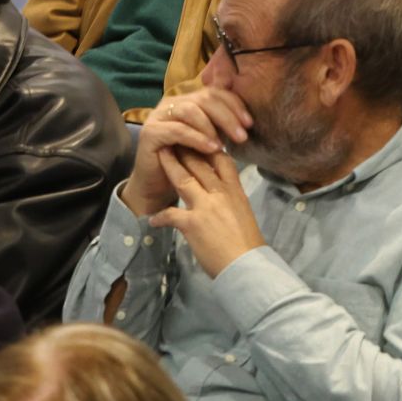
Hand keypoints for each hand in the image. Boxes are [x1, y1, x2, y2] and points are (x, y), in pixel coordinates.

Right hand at [119, 88, 253, 217]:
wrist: (158, 185)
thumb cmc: (186, 162)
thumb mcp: (209, 140)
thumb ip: (222, 126)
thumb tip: (248, 119)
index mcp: (189, 99)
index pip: (215, 92)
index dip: (235, 105)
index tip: (250, 123)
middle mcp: (172, 102)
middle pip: (205, 98)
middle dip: (227, 116)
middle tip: (242, 135)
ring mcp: (158, 115)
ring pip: (191, 110)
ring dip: (212, 126)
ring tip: (224, 145)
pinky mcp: (150, 132)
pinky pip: (177, 130)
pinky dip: (197, 138)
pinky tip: (211, 148)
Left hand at [151, 148, 267, 277]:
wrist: (247, 264)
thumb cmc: (248, 243)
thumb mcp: (244, 213)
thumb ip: (232, 200)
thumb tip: (223, 198)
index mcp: (236, 191)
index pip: (222, 160)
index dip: (209, 147)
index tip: (200, 136)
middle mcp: (220, 194)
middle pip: (200, 164)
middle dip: (186, 148)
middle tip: (174, 136)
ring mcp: (206, 207)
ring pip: (185, 179)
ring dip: (171, 166)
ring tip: (160, 155)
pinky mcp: (192, 224)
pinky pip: (170, 215)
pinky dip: (160, 217)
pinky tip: (153, 220)